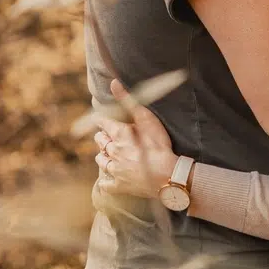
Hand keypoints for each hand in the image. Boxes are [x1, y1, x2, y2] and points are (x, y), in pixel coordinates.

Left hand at [94, 79, 174, 195]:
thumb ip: (129, 100)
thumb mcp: (147, 118)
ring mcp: (115, 169)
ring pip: (101, 160)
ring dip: (103, 155)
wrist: (168, 175)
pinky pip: (105, 183)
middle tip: (108, 136)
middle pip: (100, 141)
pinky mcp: (119, 185)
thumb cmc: (160, 145)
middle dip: (103, 137)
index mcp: (119, 134)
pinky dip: (106, 180)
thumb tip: (113, 83)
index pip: (102, 123)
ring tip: (109, 154)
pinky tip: (110, 177)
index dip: (103, 121)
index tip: (103, 120)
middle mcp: (113, 151)